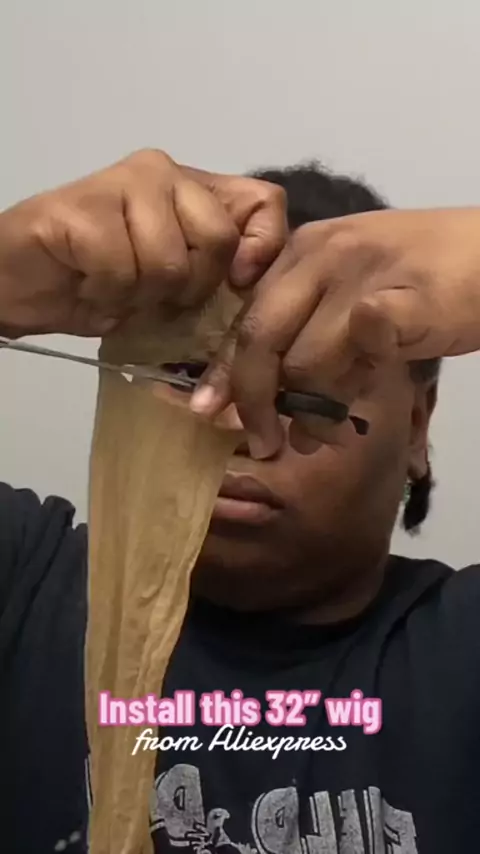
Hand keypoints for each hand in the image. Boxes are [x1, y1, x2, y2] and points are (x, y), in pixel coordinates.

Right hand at [0, 149, 286, 337]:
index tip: (239, 285)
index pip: (264, 203)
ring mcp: (123, 183)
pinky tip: (87, 283)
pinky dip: (106, 296)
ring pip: (170, 262)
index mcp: (192, 189)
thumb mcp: (171, 287)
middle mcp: (163, 173)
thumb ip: (214, 275)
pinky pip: (123, 270)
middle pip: (218, 238)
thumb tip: (254, 287)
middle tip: (150, 294)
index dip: (263, 249)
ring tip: (113, 287)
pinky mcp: (85, 206)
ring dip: (140, 296)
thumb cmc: (96, 283)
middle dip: (188, 288)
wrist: (19, 283)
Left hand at [192, 208, 479, 456]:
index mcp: (304, 252)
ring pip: (307, 360)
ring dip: (312, 411)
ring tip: (327, 433)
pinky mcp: (406, 297)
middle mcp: (324, 254)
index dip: (225, 371)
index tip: (207, 412)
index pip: (247, 317)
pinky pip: (363, 342)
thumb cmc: (424, 276)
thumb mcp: (351, 291)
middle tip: (266, 442)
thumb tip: (273, 401)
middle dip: (254, 402)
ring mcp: (365, 273)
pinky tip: (364, 394)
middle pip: (261, 337)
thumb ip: (311, 331)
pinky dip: (356, 377)